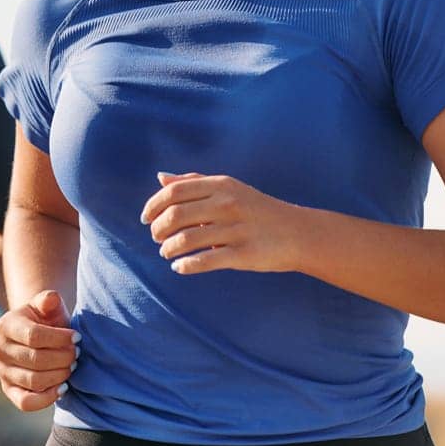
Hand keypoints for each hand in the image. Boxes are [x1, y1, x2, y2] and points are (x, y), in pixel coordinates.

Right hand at [0, 291, 77, 411]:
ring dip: (59, 375)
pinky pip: (26, 403)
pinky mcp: (9, 391)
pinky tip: (63, 388)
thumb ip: (49, 300)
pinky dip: (47, 399)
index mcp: (6, 324)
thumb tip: (51, 299)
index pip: (34, 336)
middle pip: (35, 360)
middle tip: (77, 354)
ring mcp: (2, 372)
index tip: (77, 337)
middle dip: (63, 358)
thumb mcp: (47, 307)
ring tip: (71, 367)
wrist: (38, 339)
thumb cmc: (46, 321)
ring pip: (33, 381)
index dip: (59, 338)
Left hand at [141, 170, 305, 274]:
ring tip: (167, 253)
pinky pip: (204, 261)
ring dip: (168, 249)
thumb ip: (194, 182)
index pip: (174, 192)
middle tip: (156, 238)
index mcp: (221, 185)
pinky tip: (180, 267)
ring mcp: (236, 229)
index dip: (153, 206)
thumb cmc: (257, 209)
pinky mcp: (243, 254)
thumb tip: (161, 178)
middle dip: (158, 230)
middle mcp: (227, 204)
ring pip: (185, 240)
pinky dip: (185, 265)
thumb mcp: (229, 187)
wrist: (298, 233)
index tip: (146, 219)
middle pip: (175, 216)